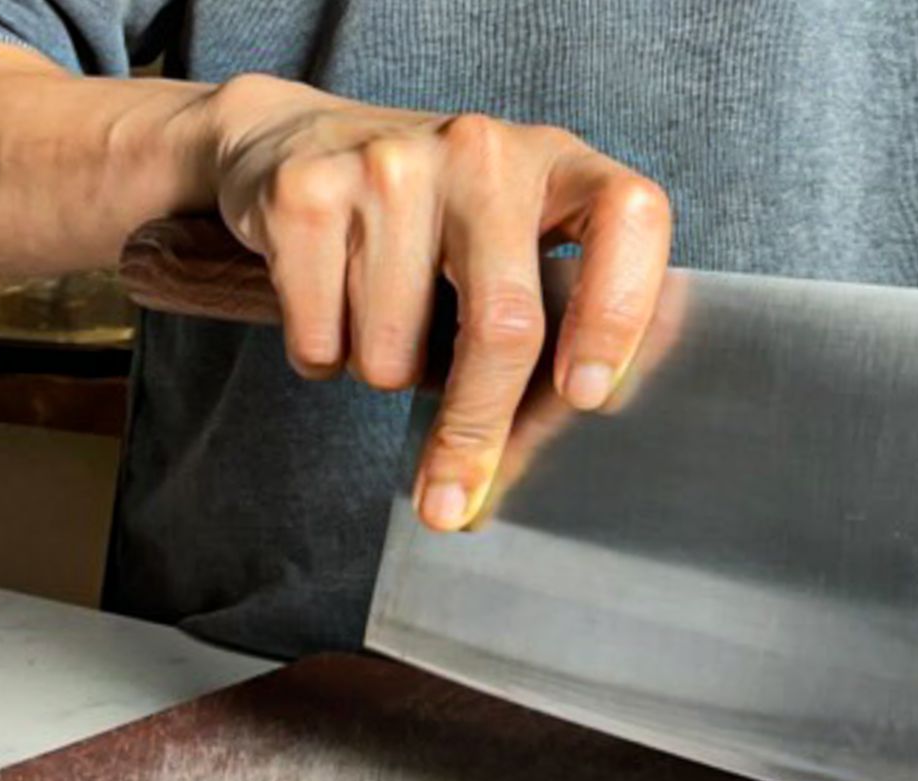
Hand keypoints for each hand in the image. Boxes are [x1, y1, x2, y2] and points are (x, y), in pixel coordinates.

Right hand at [205, 75, 672, 530]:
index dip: (619, 313)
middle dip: (477, 430)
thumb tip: (522, 468)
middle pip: (503, 323)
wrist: (289, 144)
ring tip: (381, 317)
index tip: (588, 396)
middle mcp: (483, 151)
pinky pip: (323, 341)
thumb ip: (543, 327)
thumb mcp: (505, 244)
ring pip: (395, 351)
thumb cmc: (425, 221)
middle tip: (455, 500)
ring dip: (385, 372)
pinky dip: (323, 357)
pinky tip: (329, 303)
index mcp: (558, 161)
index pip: (628, 219)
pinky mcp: (308, 194)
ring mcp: (392, 164)